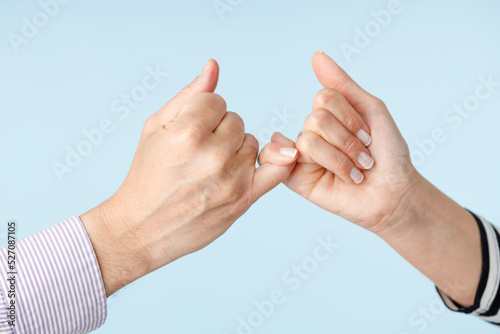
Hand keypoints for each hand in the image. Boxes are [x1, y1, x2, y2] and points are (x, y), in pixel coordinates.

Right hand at [80, 60, 297, 295]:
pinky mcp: (244, 199)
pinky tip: (275, 155)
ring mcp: (231, 179)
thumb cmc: (146, 175)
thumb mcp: (155, 128)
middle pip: (237, 121)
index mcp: (187, 132)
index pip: (217, 101)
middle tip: (200, 151)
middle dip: (220, 130)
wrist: (141, 227)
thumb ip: (188, 96)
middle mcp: (212, 155)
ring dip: (238, 148)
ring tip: (214, 165)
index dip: (204, 112)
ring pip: (253, 143)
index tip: (192, 129)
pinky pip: (278, 170)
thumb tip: (214, 66)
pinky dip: (280, 159)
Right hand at [260, 51, 416, 233]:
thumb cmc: (388, 154)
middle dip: (348, 140)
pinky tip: (314, 167)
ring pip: (308, 140)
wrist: (395, 192)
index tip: (368, 135)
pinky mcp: (295, 178)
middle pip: (316, 119)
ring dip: (341, 159)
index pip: (324, 98)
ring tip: (354, 172)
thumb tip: (317, 55)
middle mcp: (313, 133)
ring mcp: (303, 155)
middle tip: (364, 158)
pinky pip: (287, 159)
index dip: (350, 117)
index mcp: (329, 116)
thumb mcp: (371, 110)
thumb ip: (341, 85)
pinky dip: (303, 160)